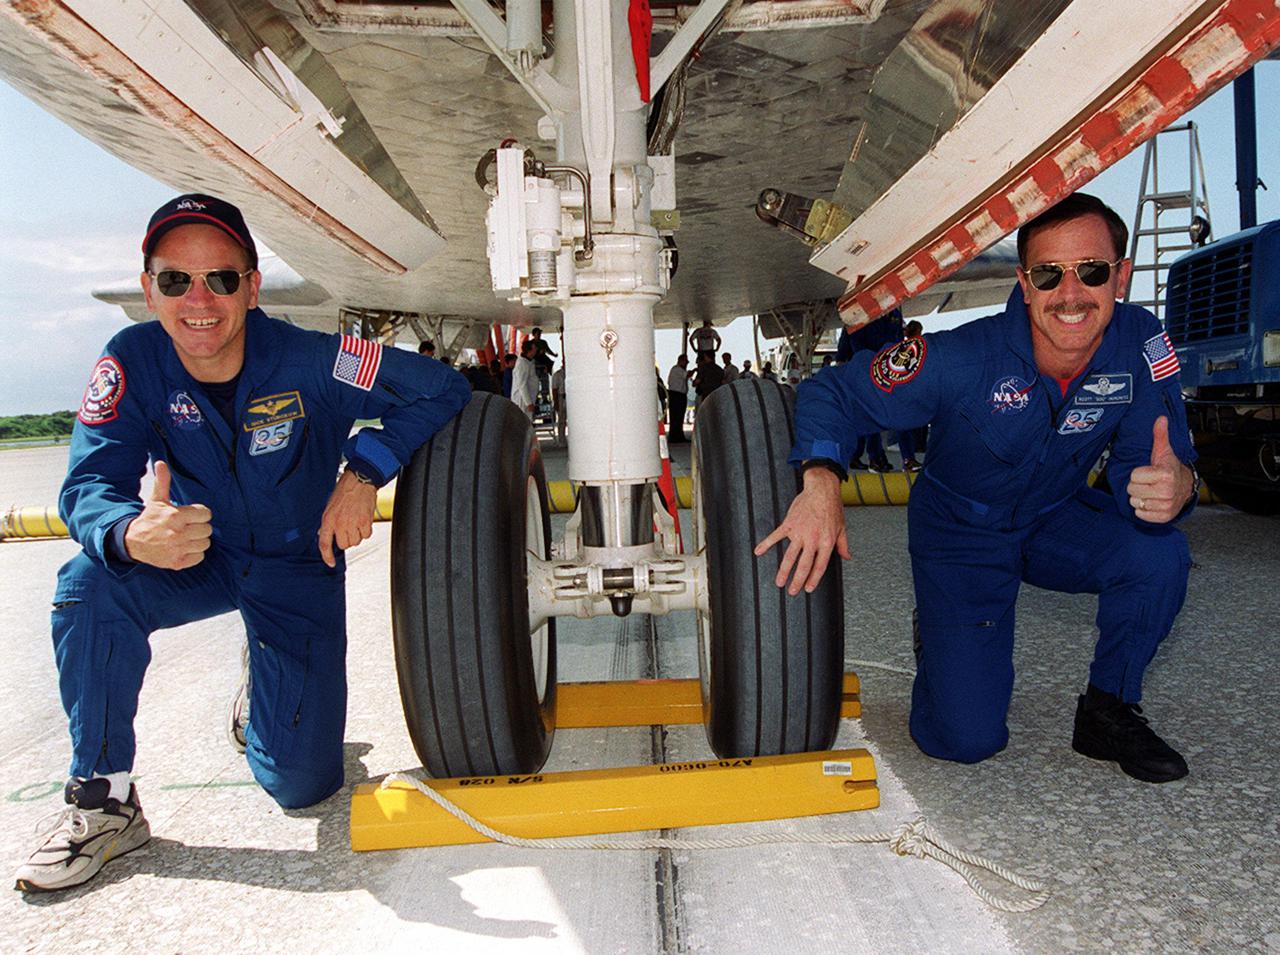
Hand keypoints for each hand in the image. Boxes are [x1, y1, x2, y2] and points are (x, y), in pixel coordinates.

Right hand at [123, 460, 212, 568]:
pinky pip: (200, 557)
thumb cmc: (149, 519)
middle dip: (199, 527)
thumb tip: (160, 463)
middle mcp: (177, 533)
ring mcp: (178, 549)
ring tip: (186, 537)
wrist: (133, 542)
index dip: (200, 514)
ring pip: (205, 543)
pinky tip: (184, 548)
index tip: (191, 515)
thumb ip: (163, 482)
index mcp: (175, 516)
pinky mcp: (177, 562)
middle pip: (207, 529)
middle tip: (189, 526)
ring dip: (198, 540)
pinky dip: (194, 554)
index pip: (206, 514)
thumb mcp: (157, 500)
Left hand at [318, 469, 378, 566]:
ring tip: (356, 522)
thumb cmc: (345, 490)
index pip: (324, 544)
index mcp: (328, 519)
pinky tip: (363, 520)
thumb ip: (327, 522)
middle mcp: (340, 523)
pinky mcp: (365, 522)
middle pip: (344, 545)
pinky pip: (366, 535)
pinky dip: (366, 531)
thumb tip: (322, 535)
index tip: (330, 563)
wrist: (360, 480)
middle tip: (348, 529)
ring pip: (356, 541)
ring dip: (357, 535)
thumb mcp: (329, 506)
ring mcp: (353, 523)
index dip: (327, 556)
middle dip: (346, 539)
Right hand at [753, 467, 849, 595]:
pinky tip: (758, 552)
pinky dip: (766, 544)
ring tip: (779, 582)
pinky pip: (776, 536)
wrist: (821, 489)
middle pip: (803, 565)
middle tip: (792, 592)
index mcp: (826, 542)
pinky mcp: (789, 524)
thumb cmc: (832, 507)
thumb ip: (843, 545)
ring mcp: (799, 532)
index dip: (813, 579)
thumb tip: (847, 557)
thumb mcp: (841, 528)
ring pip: (790, 556)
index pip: (819, 566)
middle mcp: (813, 539)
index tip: (808, 588)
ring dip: (783, 570)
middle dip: (797, 580)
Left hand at [1126, 416, 1192, 522]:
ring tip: (1151, 492)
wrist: (1185, 486)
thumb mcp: (1163, 451)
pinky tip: (1152, 501)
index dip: (1138, 473)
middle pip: (1132, 490)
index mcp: (1165, 475)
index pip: (1134, 476)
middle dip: (1138, 486)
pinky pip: (1140, 515)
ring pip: (1135, 503)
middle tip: (1149, 483)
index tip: (1149, 472)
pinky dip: (1143, 510)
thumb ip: (1160, 435)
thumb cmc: (1170, 469)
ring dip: (1140, 498)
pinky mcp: (1163, 517)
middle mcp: (1167, 491)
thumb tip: (1160, 419)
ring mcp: (1165, 505)